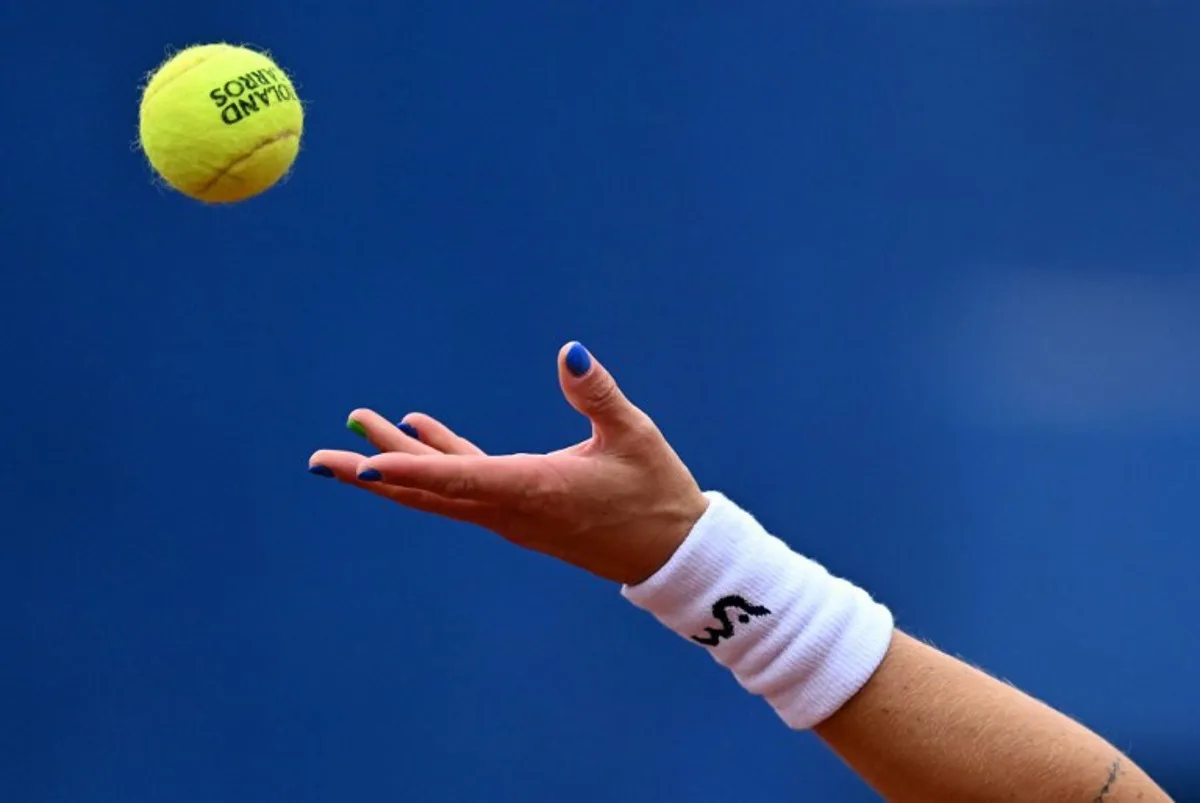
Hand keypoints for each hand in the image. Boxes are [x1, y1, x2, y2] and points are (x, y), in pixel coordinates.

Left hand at [308, 342, 709, 584]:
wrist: (672, 554)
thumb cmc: (657, 494)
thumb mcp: (633, 436)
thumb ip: (596, 393)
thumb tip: (569, 350)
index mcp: (535, 490)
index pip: (459, 480)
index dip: (411, 469)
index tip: (365, 464)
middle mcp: (512, 509)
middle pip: (429, 494)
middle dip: (374, 475)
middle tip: (321, 458)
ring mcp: (512, 516)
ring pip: (442, 492)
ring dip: (399, 465)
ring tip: (359, 430)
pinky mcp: (520, 512)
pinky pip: (466, 489)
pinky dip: (438, 463)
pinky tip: (421, 432)